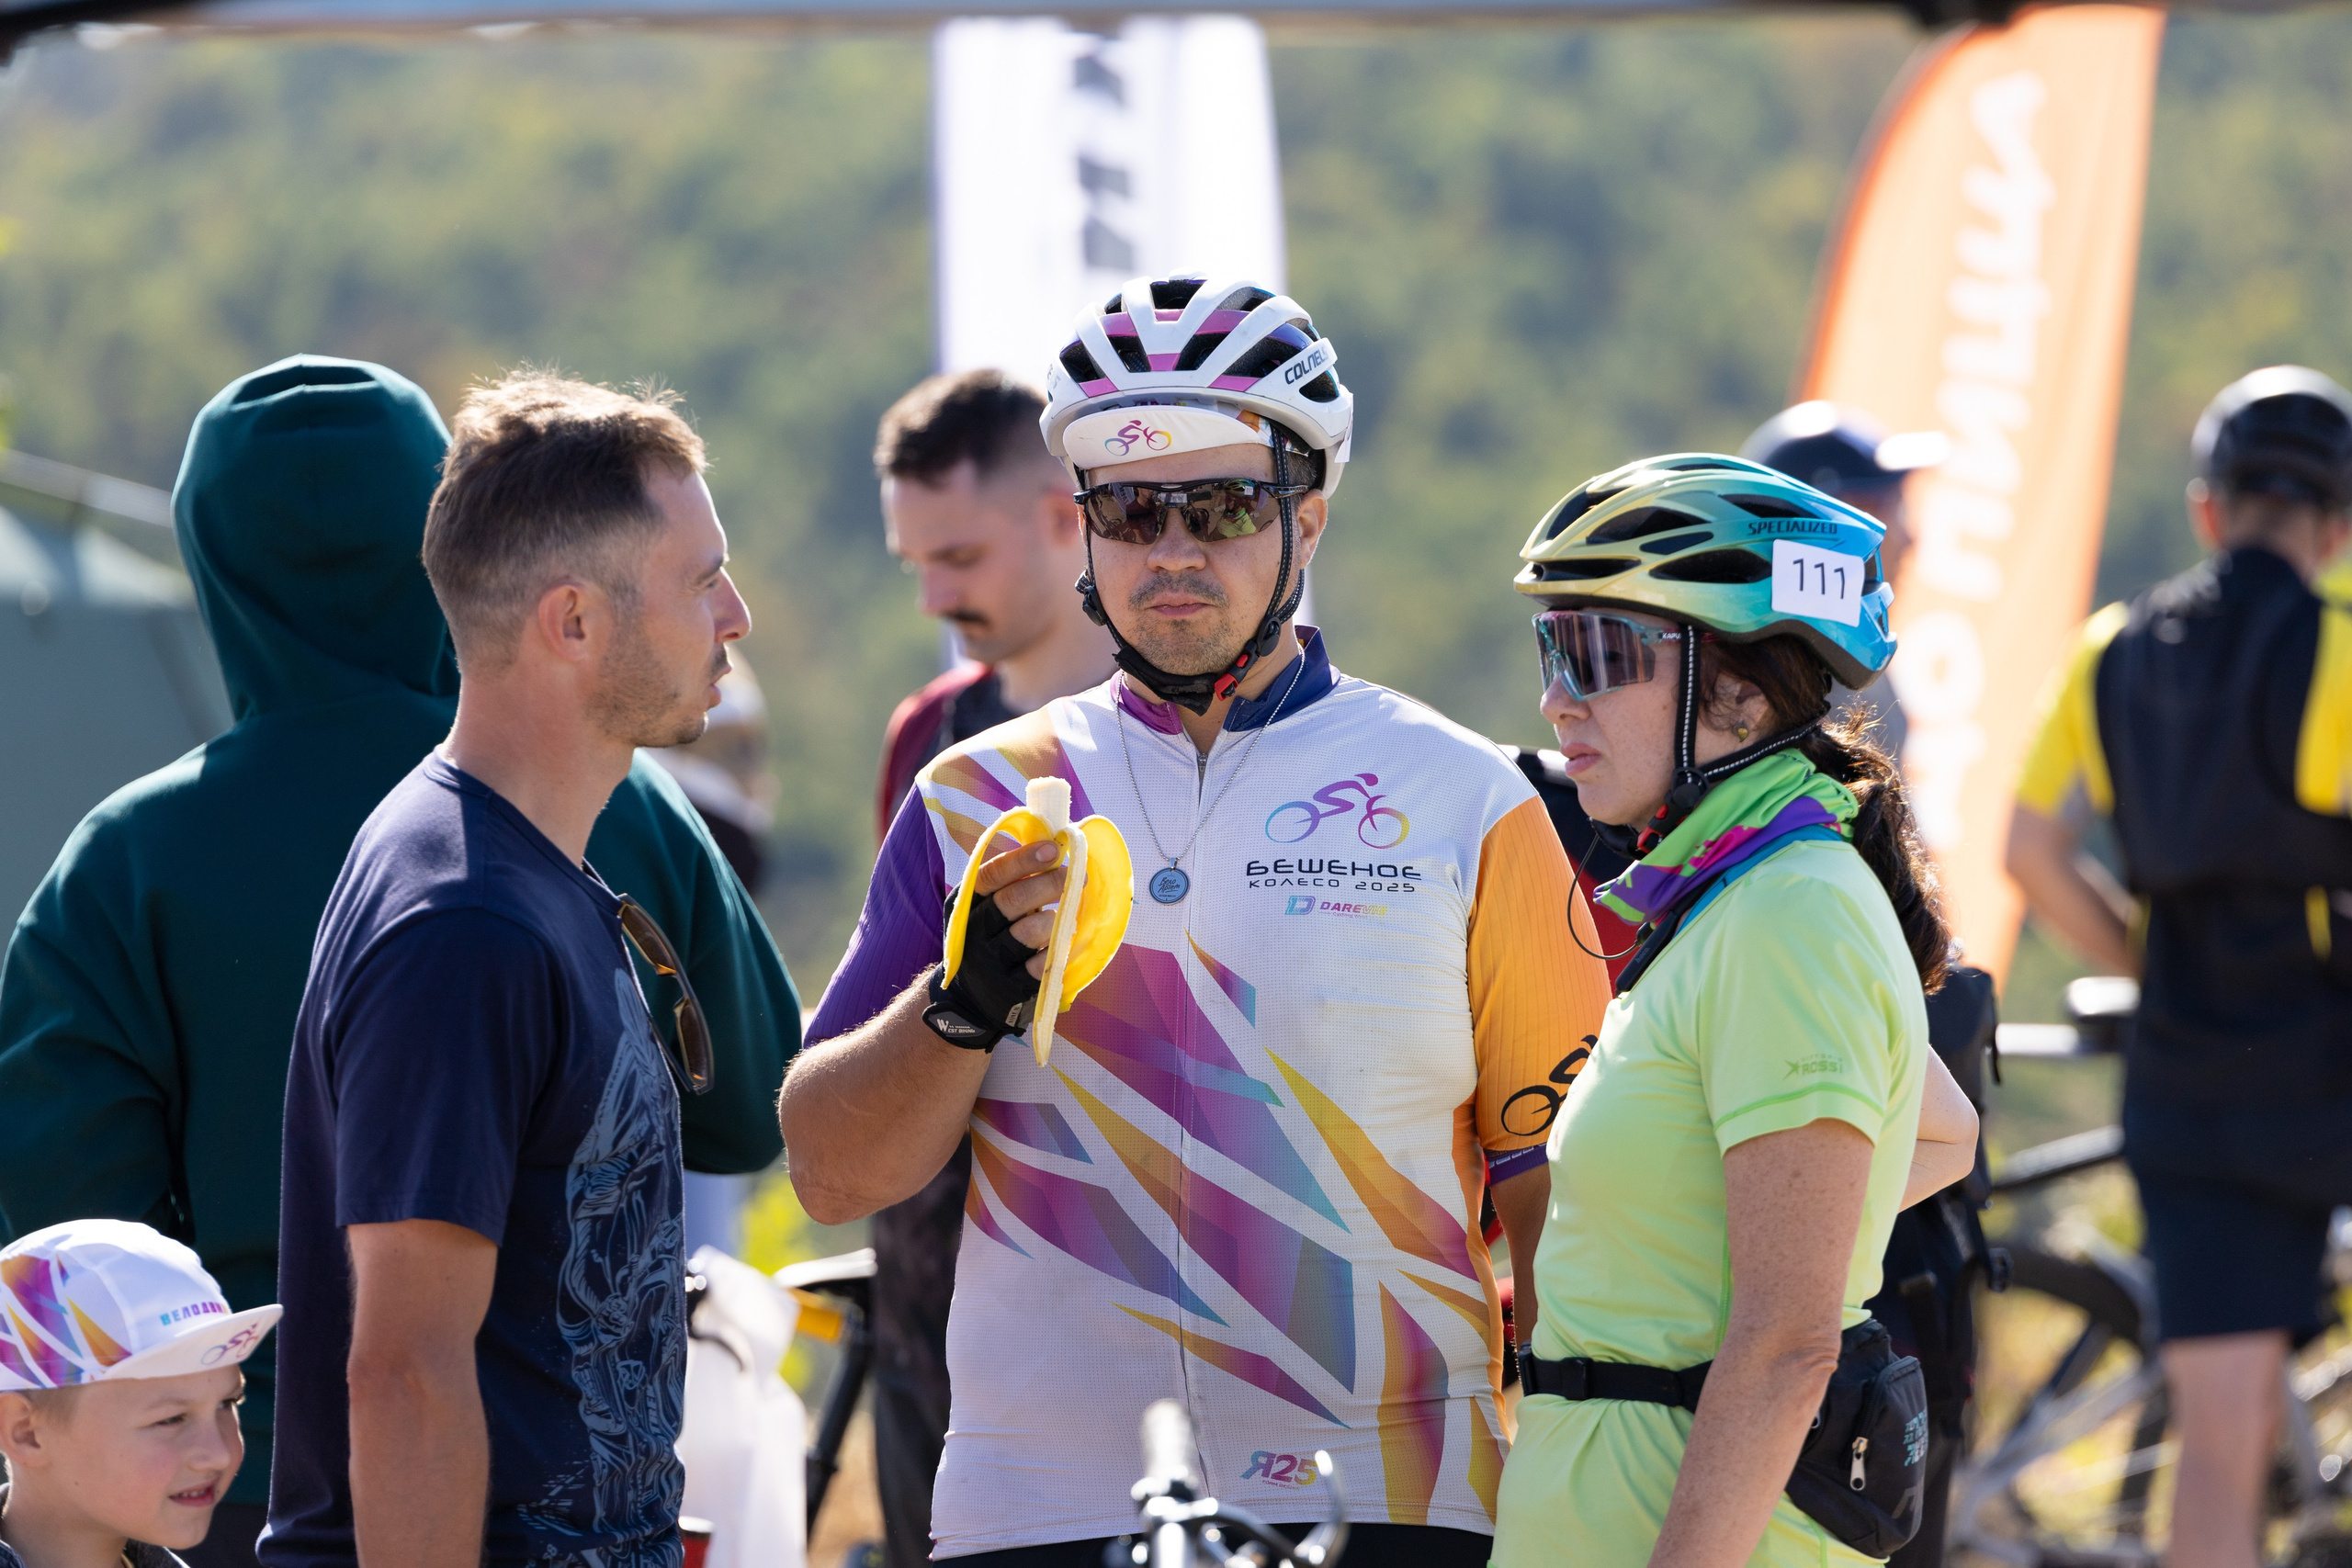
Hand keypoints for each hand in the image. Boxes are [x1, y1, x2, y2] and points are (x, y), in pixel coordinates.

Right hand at [982, 837, 1068, 980]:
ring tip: (1064, 916)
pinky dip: (1056, 949)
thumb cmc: (989, 935)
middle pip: (1013, 900)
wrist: (970, 994)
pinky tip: (1061, 941)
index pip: (992, 874)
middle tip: (1078, 876)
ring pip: (1029, 932)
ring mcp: (991, 960)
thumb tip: (1052, 849)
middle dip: (1049, 883)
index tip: (1053, 849)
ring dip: (1053, 919)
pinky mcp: (1010, 986)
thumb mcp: (986, 907)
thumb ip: (1010, 882)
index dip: (1023, 860)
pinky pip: (1040, 965)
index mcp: (966, 903)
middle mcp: (974, 930)